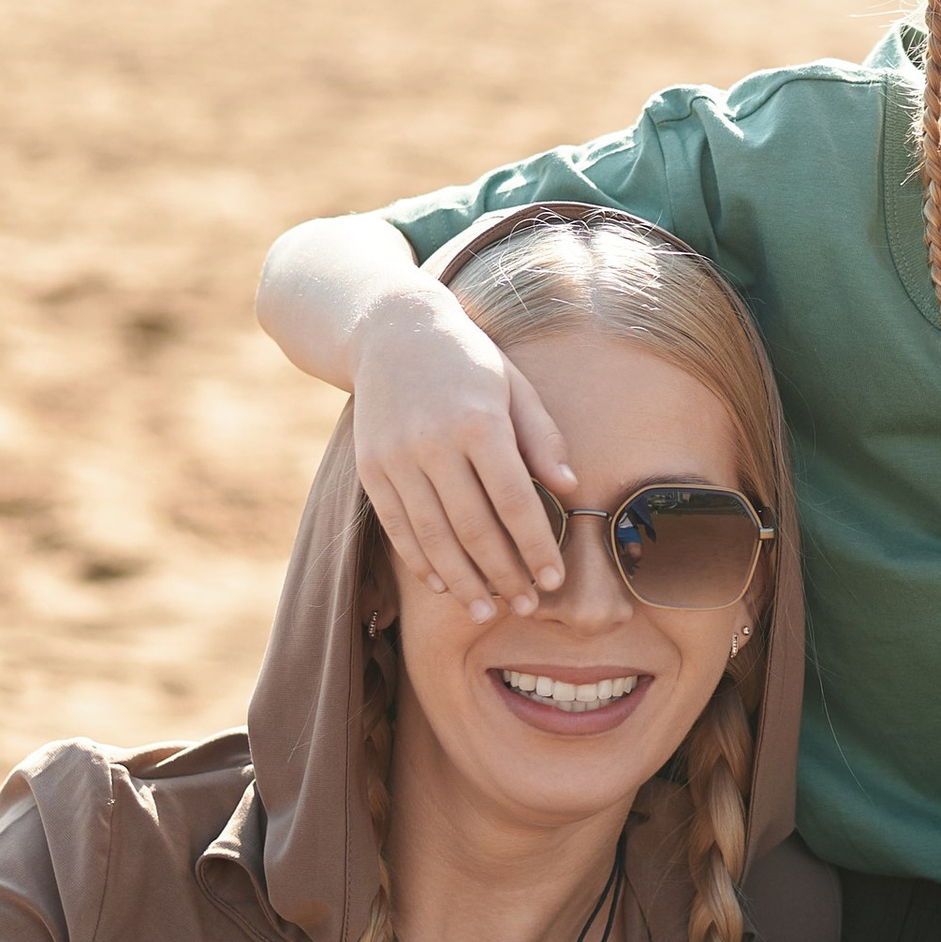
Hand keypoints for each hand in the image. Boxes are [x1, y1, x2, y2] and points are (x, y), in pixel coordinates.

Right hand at [352, 279, 579, 621]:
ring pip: (432, 536)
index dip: (536, 546)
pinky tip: (442, 586)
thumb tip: (571, 490)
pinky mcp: (369, 469)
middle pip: (473, 527)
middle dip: (503, 574)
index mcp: (478, 420)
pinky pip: (396, 527)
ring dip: (462, 581)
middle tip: (526, 606)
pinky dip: (420, 561)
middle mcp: (432, 442)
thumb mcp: (515, 386)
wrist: (392, 330)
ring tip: (488, 612)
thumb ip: (543, 438)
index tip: (553, 579)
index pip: (514, 500)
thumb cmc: (469, 361)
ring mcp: (395, 457)